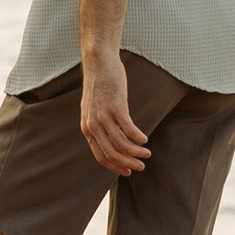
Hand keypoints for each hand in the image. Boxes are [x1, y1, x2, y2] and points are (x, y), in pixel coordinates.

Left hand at [79, 50, 149, 176]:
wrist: (99, 63)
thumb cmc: (100, 85)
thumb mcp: (94, 109)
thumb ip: (99, 125)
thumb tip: (112, 139)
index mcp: (87, 128)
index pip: (101, 156)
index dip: (115, 166)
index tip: (127, 171)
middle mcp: (93, 125)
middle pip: (112, 153)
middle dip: (128, 163)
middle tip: (141, 167)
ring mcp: (104, 116)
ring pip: (121, 144)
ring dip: (136, 152)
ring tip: (147, 153)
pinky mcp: (115, 106)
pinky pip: (128, 129)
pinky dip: (138, 137)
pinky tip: (145, 139)